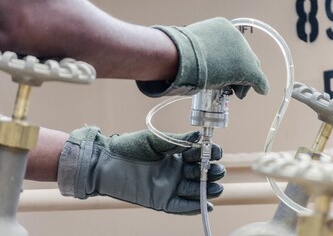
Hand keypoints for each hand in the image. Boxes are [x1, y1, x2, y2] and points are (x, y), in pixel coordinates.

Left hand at [57, 126, 224, 214]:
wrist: (105, 163)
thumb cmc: (128, 148)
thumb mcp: (155, 140)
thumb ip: (178, 141)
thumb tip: (200, 136)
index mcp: (175, 154)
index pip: (198, 155)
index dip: (209, 154)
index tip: (216, 152)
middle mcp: (175, 170)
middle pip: (199, 173)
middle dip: (210, 172)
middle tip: (216, 170)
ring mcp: (169, 186)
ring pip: (193, 190)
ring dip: (206, 189)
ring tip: (216, 188)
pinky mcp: (161, 201)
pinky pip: (180, 206)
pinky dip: (193, 207)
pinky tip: (205, 205)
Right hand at [136, 17, 268, 98]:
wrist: (181, 57)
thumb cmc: (178, 53)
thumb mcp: (190, 48)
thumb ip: (198, 52)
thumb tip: (190, 62)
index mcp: (221, 27)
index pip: (232, 46)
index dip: (230, 60)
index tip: (223, 69)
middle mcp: (235, 35)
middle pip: (244, 55)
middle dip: (240, 70)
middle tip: (232, 84)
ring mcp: (242, 51)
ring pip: (251, 67)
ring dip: (245, 80)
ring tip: (236, 91)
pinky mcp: (248, 67)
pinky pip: (258, 78)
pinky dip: (260, 85)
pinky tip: (262, 90)